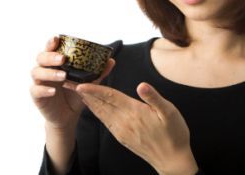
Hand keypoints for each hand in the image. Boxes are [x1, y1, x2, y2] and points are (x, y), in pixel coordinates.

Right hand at [29, 35, 115, 129]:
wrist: (68, 116)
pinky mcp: (36, 96)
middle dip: (51, 56)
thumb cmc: (75, 94)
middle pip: (41, 57)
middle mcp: (45, 69)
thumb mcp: (88, 83)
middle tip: (62, 58)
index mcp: (55, 62)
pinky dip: (44, 90)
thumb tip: (111, 61)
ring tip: (63, 75)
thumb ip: (98, 72)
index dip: (52, 42)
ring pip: (36, 72)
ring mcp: (39, 82)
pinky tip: (53, 91)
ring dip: (49, 73)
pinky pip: (36, 90)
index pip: (50, 48)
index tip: (57, 38)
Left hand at [75, 82, 197, 174]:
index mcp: (135, 113)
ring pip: (101, 113)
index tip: (80, 83)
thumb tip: (141, 85)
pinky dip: (97, 112)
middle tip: (70, 83)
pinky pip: (105, 121)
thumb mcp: (170, 112)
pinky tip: (93, 107)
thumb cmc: (174, 134)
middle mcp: (124, 122)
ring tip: (77, 92)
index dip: (95, 89)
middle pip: (100, 104)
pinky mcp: (122, 137)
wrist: (172, 160)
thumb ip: (154, 98)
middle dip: (85, 93)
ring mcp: (121, 131)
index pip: (110, 97)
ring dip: (88, 102)